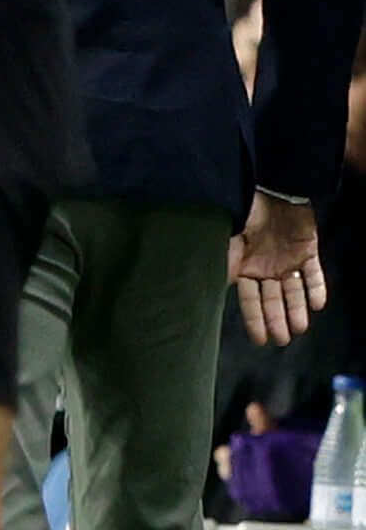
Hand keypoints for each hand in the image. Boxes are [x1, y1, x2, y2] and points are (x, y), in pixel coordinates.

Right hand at [231, 191, 328, 345]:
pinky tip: (318, 304)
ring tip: (300, 328)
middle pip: (273, 299)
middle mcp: (266, 269)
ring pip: (294, 291)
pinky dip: (317, 287)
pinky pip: (314, 273)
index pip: (249, 300)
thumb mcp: (228, 241)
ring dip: (297, 309)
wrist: (270, 189)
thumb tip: (212, 289)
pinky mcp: (307, 251)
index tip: (259, 340)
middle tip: (282, 340)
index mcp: (244, 268)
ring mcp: (287, 260)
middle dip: (277, 320)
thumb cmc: (243, 214)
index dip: (255, 320)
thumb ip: (223, 265)